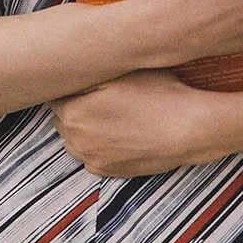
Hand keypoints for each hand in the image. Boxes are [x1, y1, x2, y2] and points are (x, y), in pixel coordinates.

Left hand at [48, 69, 224, 177]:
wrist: (187, 129)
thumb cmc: (157, 94)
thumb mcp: (120, 71)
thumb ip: (86, 73)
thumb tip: (66, 71)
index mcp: (73, 112)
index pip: (55, 94)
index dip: (70, 84)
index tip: (83, 79)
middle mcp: (76, 140)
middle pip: (62, 117)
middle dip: (74, 105)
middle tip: (99, 93)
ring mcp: (91, 158)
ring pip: (75, 138)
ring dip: (84, 126)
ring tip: (110, 112)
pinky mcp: (107, 171)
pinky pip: (91, 155)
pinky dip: (98, 144)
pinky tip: (118, 131)